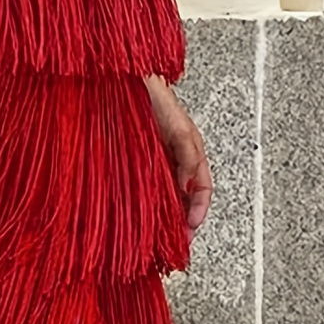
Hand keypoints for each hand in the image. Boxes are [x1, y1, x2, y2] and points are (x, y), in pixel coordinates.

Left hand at [146, 75, 212, 234]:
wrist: (122, 81)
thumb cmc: (153, 96)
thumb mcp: (179, 128)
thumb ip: (188, 156)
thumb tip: (188, 186)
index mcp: (190, 152)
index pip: (202, 188)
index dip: (199, 210)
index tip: (191, 227)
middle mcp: (173, 160)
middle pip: (183, 198)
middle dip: (182, 221)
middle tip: (176, 242)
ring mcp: (154, 163)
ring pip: (164, 197)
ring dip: (164, 217)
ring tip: (159, 236)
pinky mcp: (135, 164)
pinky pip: (143, 189)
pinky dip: (145, 205)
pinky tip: (140, 216)